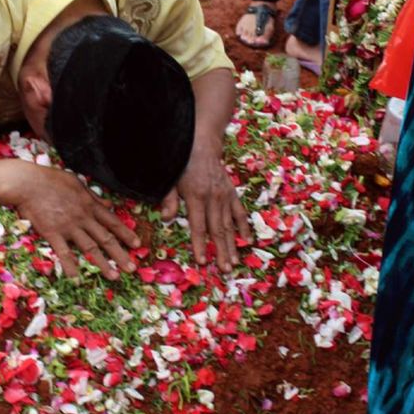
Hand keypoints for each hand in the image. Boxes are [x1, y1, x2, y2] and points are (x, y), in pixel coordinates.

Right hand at [12, 166, 140, 279]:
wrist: (28, 183)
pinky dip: (71, 266)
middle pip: (106, 238)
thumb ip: (92, 196)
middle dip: (120, 254)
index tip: (137, 245)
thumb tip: (107, 204)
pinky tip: (77, 278)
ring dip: (103, 263)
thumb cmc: (51, 179)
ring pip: (90, 248)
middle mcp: (83, 217)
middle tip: (132, 268)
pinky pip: (64, 252)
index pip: (112, 222)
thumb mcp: (77, 182)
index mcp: (89, 204)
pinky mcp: (53, 233)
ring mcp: (69, 226)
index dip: (126, 234)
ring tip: (114, 276)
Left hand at [161, 147, 248, 270]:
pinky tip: (247, 241)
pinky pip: (239, 212)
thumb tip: (166, 220)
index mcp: (196, 196)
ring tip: (235, 263)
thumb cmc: (181, 164)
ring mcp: (225, 196)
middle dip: (221, 252)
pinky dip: (243, 227)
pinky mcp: (232, 192)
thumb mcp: (170, 179)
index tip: (202, 262)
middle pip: (217, 230)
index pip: (198, 226)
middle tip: (224, 270)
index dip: (200, 245)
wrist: (202, 143)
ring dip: (232, 245)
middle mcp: (213, 198)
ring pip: (229, 225)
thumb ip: (169, 199)